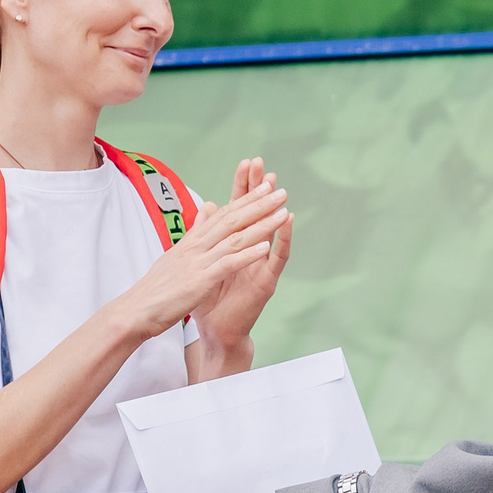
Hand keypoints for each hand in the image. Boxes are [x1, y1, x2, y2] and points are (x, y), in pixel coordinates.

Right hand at [109, 171, 289, 340]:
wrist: (135, 311)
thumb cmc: (155, 289)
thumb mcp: (175, 256)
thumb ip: (194, 233)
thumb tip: (206, 209)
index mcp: (191, 242)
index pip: (222, 215)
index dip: (244, 200)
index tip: (264, 187)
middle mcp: (195, 247)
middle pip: (231, 219)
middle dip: (258, 204)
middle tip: (280, 190)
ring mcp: (197, 262)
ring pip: (234, 238)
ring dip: (261, 224)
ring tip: (282, 212)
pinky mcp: (199, 281)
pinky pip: (227, 264)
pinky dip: (247, 254)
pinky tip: (265, 247)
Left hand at [188, 158, 294, 374]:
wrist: (215, 328)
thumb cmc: (211, 297)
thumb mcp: (205, 259)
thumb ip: (207, 233)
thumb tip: (208, 205)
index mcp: (235, 243)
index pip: (239, 208)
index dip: (243, 186)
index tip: (246, 164)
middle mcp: (252, 249)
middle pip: (256, 213)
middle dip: (259, 190)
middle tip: (263, 166)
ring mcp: (262, 263)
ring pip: (270, 231)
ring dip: (274, 209)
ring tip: (278, 188)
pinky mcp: (267, 280)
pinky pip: (278, 257)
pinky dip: (283, 239)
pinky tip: (287, 220)